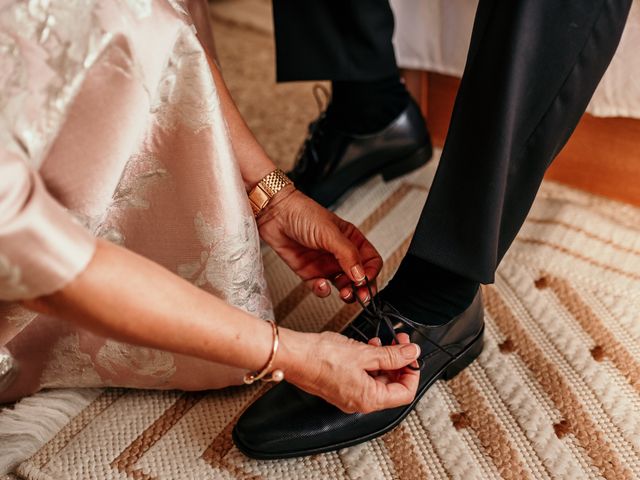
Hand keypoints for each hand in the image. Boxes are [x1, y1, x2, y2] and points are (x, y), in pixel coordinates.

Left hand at [257, 186, 382, 302]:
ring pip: (343, 286)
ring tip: (344, 293)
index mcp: (351, 240)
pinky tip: (321, 285)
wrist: (275, 214)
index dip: (371, 272)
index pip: (371, 261)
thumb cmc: (303, 213)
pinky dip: (322, 290)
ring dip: (345, 293)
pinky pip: (321, 288)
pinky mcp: (310, 272)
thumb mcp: (330, 233)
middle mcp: (340, 253)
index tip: (366, 281)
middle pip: (359, 277)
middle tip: (360, 296)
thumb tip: (361, 275)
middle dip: (362, 288)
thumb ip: (348, 255)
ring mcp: (325, 264)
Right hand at [278, 328, 420, 412]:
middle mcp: (359, 402)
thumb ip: (391, 355)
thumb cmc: (321, 357)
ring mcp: (348, 395)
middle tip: (399, 342)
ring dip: (384, 360)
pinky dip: (369, 362)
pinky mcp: (339, 386)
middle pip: (391, 386)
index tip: (411, 354)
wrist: (293, 355)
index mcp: (369, 399)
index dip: (412, 372)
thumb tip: (411, 354)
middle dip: (398, 363)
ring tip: (382, 341)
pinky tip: (367, 347)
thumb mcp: (364, 353)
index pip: (405, 393)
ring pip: (377, 380)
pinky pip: (362, 377)